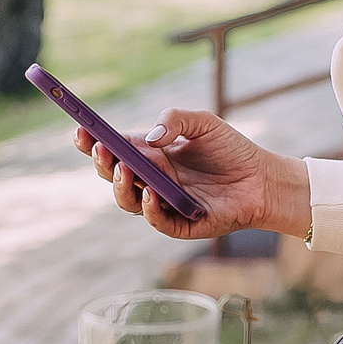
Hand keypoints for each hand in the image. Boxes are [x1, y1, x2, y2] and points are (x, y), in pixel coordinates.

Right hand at [74, 106, 310, 241]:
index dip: (92, 140)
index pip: (112, 148)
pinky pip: (156, 220)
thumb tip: (151, 138)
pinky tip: (150, 192)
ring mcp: (161, 202)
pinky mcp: (179, 224)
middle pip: (112, 174)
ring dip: (120, 185)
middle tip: (100, 148)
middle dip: (101, 161)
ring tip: (126, 169)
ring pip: (126, 200)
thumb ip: (175, 119)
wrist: (262, 179)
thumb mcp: (203, 122)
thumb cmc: (231, 150)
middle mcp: (150, 178)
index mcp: (149, 154)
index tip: (79, 129)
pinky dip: (148, 208)